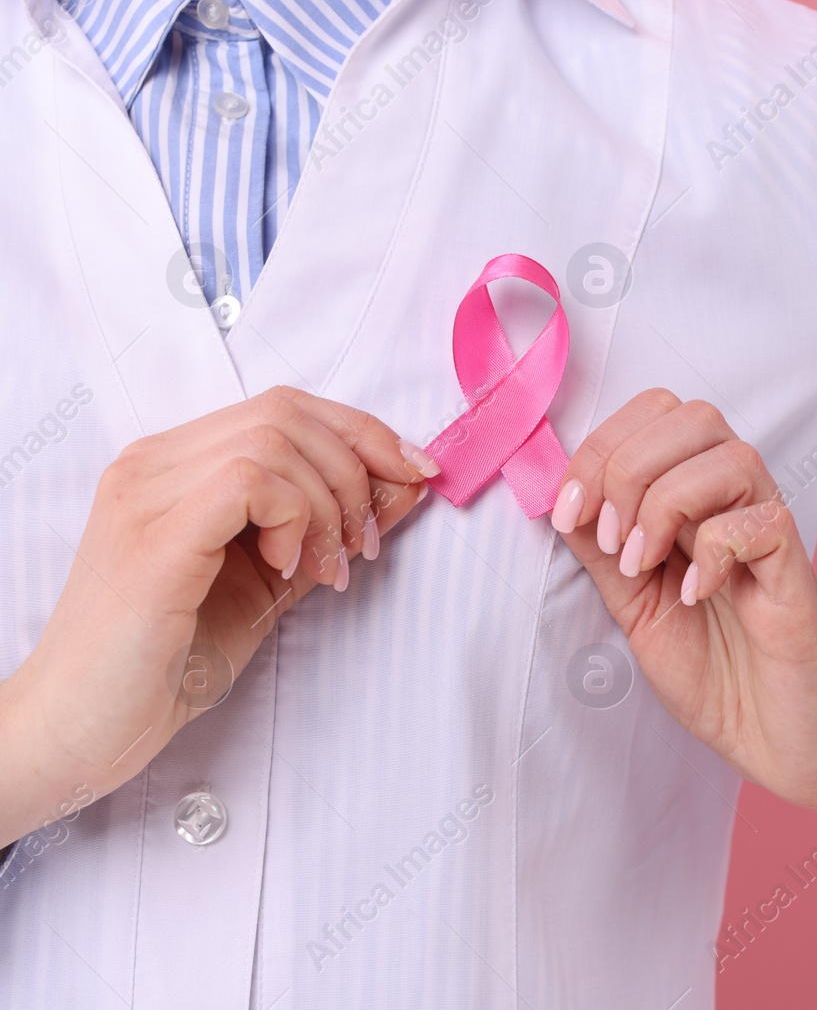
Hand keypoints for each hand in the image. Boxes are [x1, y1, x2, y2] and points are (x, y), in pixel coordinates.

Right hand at [0, 386, 435, 845]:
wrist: (82, 728)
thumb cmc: (167, 661)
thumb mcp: (275, 581)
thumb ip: (330, 529)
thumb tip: (404, 486)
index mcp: (175, 465)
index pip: (284, 407)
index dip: (362, 432)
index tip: (414, 475)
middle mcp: (153, 464)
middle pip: (288, 412)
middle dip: (357, 469)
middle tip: (364, 545)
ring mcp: (145, 493)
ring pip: (275, 440)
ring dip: (329, 504)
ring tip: (327, 569)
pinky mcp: (153, 536)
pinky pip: (249, 481)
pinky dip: (295, 518)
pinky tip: (289, 569)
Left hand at [551, 389, 816, 821]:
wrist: (771, 735)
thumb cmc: (711, 667)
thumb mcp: (631, 603)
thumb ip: (599, 549)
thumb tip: (555, 495)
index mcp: (692, 494)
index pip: (652, 414)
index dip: (599, 448)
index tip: (569, 515)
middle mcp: (734, 499)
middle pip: (691, 416)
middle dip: (628, 467)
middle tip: (612, 542)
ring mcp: (768, 530)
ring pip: (732, 455)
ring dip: (668, 502)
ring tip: (645, 564)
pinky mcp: (796, 570)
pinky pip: (763, 522)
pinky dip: (714, 550)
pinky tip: (696, 593)